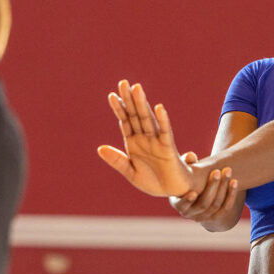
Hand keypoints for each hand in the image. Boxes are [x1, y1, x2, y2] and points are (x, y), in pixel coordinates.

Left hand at [97, 80, 201, 196]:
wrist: (173, 191)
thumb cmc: (153, 181)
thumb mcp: (131, 173)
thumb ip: (117, 160)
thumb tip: (100, 148)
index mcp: (134, 143)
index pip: (125, 121)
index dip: (119, 108)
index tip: (111, 95)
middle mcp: (145, 138)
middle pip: (135, 115)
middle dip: (129, 99)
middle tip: (123, 83)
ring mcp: (156, 141)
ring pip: (148, 119)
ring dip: (142, 104)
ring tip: (137, 88)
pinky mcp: (168, 148)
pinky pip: (165, 132)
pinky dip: (162, 120)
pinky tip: (159, 108)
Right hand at [169, 153, 238, 221]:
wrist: (197, 192)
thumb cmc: (187, 178)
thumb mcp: (184, 171)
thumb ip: (186, 162)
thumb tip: (191, 156)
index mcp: (178, 204)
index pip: (183, 205)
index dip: (188, 200)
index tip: (193, 192)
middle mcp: (190, 214)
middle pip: (203, 204)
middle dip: (212, 187)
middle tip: (216, 171)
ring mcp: (204, 217)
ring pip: (216, 205)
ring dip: (223, 188)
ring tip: (227, 171)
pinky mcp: (216, 217)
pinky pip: (225, 208)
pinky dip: (230, 195)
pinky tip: (234, 181)